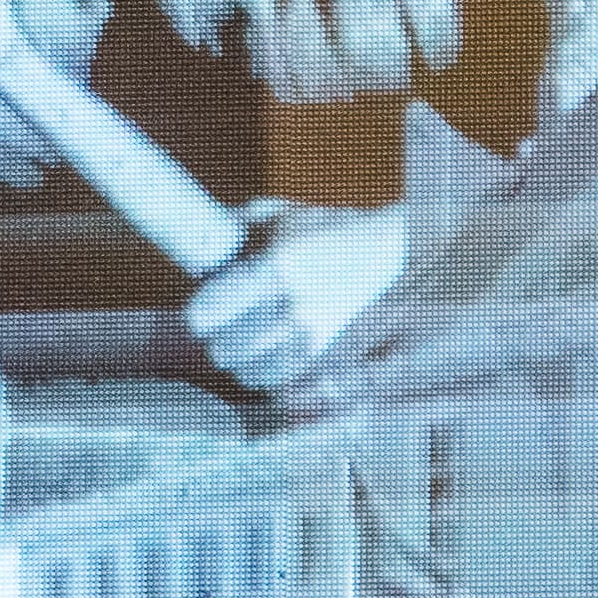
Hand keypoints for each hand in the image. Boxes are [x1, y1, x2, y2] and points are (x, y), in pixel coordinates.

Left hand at [181, 201, 412, 389]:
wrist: (397, 252)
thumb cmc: (340, 232)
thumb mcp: (286, 216)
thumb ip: (238, 224)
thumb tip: (200, 242)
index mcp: (276, 268)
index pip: (209, 311)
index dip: (200, 315)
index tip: (203, 313)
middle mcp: (294, 307)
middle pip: (226, 349)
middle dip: (220, 341)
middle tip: (224, 332)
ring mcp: (314, 335)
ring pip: (251, 372)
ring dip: (243, 363)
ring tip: (246, 349)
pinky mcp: (330, 354)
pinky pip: (283, 381)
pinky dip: (270, 377)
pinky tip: (270, 362)